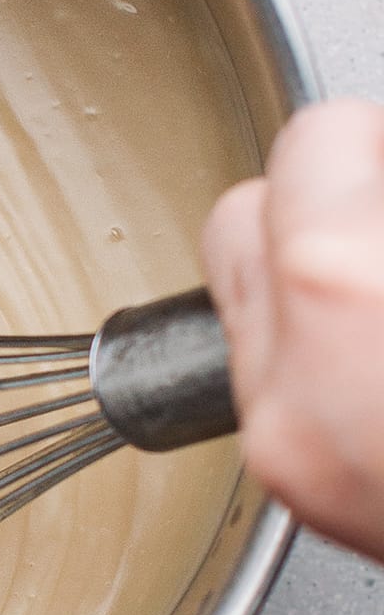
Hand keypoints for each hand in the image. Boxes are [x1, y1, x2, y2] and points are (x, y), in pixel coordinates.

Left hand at [202, 100, 383, 562]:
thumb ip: (382, 207)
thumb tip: (370, 174)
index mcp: (342, 282)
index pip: (318, 137)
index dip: (373, 148)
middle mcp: (291, 366)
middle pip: (244, 212)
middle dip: (325, 203)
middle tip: (381, 223)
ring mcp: (282, 433)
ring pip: (247, 295)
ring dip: (315, 279)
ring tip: (382, 295)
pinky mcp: (291, 477)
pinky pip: (274, 374)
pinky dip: (324, 354)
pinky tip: (383, 363)